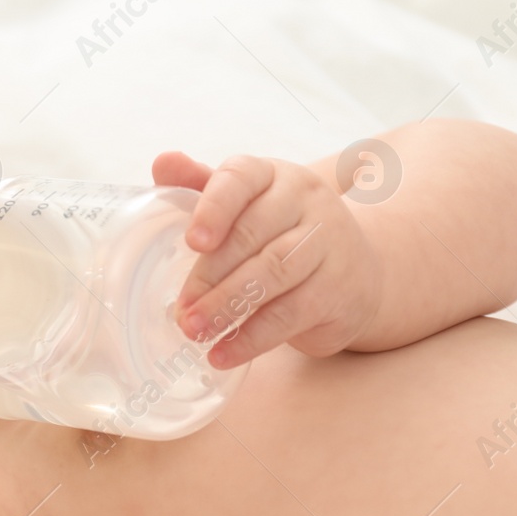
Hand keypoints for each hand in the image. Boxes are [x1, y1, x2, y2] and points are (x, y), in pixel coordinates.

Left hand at [152, 151, 383, 366]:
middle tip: (179, 309)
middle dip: (209, 276)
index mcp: (272, 176)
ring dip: (227, 306)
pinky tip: (223, 353)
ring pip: (273, 273)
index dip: (214, 208)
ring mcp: (329, 243)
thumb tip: (162, 162)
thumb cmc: (279, 233)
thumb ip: (199, 186)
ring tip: (194, 331)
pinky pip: (291, 313)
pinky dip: (253, 338)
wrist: (354, 270)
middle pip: (252, 235)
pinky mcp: (339, 288)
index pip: (241, 178)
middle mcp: (306, 201)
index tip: (193, 242)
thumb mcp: (242, 205)